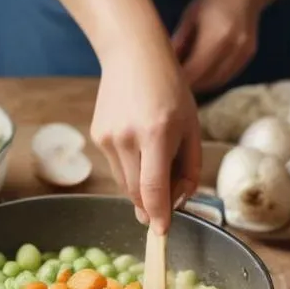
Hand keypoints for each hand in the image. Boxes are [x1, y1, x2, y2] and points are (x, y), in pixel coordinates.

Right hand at [91, 43, 201, 232]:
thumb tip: (180, 200)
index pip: (153, 189)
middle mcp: (127, 138)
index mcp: (156, 134)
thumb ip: (189, 167)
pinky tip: (141, 150)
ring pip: (125, 183)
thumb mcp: (192, 127)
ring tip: (157, 170)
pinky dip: (131, 170)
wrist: (133, 56)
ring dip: (141, 190)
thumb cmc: (170, 90)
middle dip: (151, 208)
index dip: (158, 215)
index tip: (162, 232)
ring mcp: (107, 137)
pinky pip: (117, 167)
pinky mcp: (97, 136)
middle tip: (164, 211)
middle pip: (137, 192)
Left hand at [172, 0, 261, 92]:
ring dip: (202, 84)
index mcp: (216, 36)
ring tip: (186, 82)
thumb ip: (179, 41)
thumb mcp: (190, 16)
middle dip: (190, 85)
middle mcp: (233, 48)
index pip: (195, 71)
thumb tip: (164, 64)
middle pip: (207, 80)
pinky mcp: (248, 55)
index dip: (180, 81)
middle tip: (172, 86)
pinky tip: (202, 74)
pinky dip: (213, 78)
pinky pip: (228, 74)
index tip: (165, 84)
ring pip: (218, 81)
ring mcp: (243, 53)